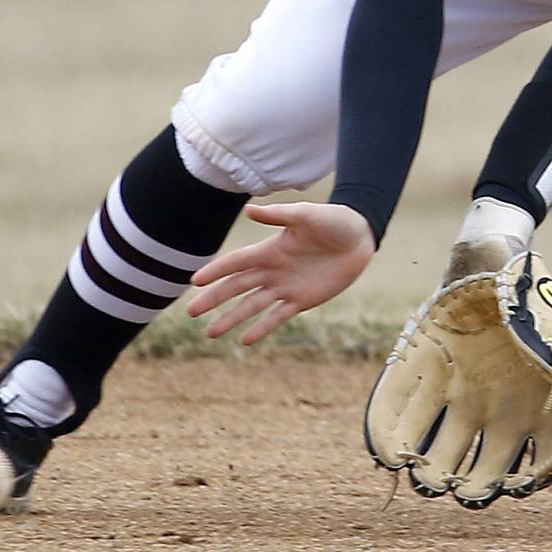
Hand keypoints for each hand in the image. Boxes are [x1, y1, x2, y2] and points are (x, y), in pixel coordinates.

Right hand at [187, 201, 375, 344]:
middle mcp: (273, 270)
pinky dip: (261, 328)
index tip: (194, 282)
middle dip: (214, 299)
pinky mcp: (302, 300)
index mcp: (270, 249)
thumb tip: (248, 211)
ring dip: (231, 319)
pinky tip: (244, 340)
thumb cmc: (333, 221)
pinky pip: (278, 317)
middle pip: (237, 287)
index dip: (216, 271)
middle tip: (192, 312)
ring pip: (252, 306)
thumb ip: (279, 215)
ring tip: (209, 333)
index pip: (236, 262)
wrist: (360, 238)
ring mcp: (286, 286)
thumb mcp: (306, 215)